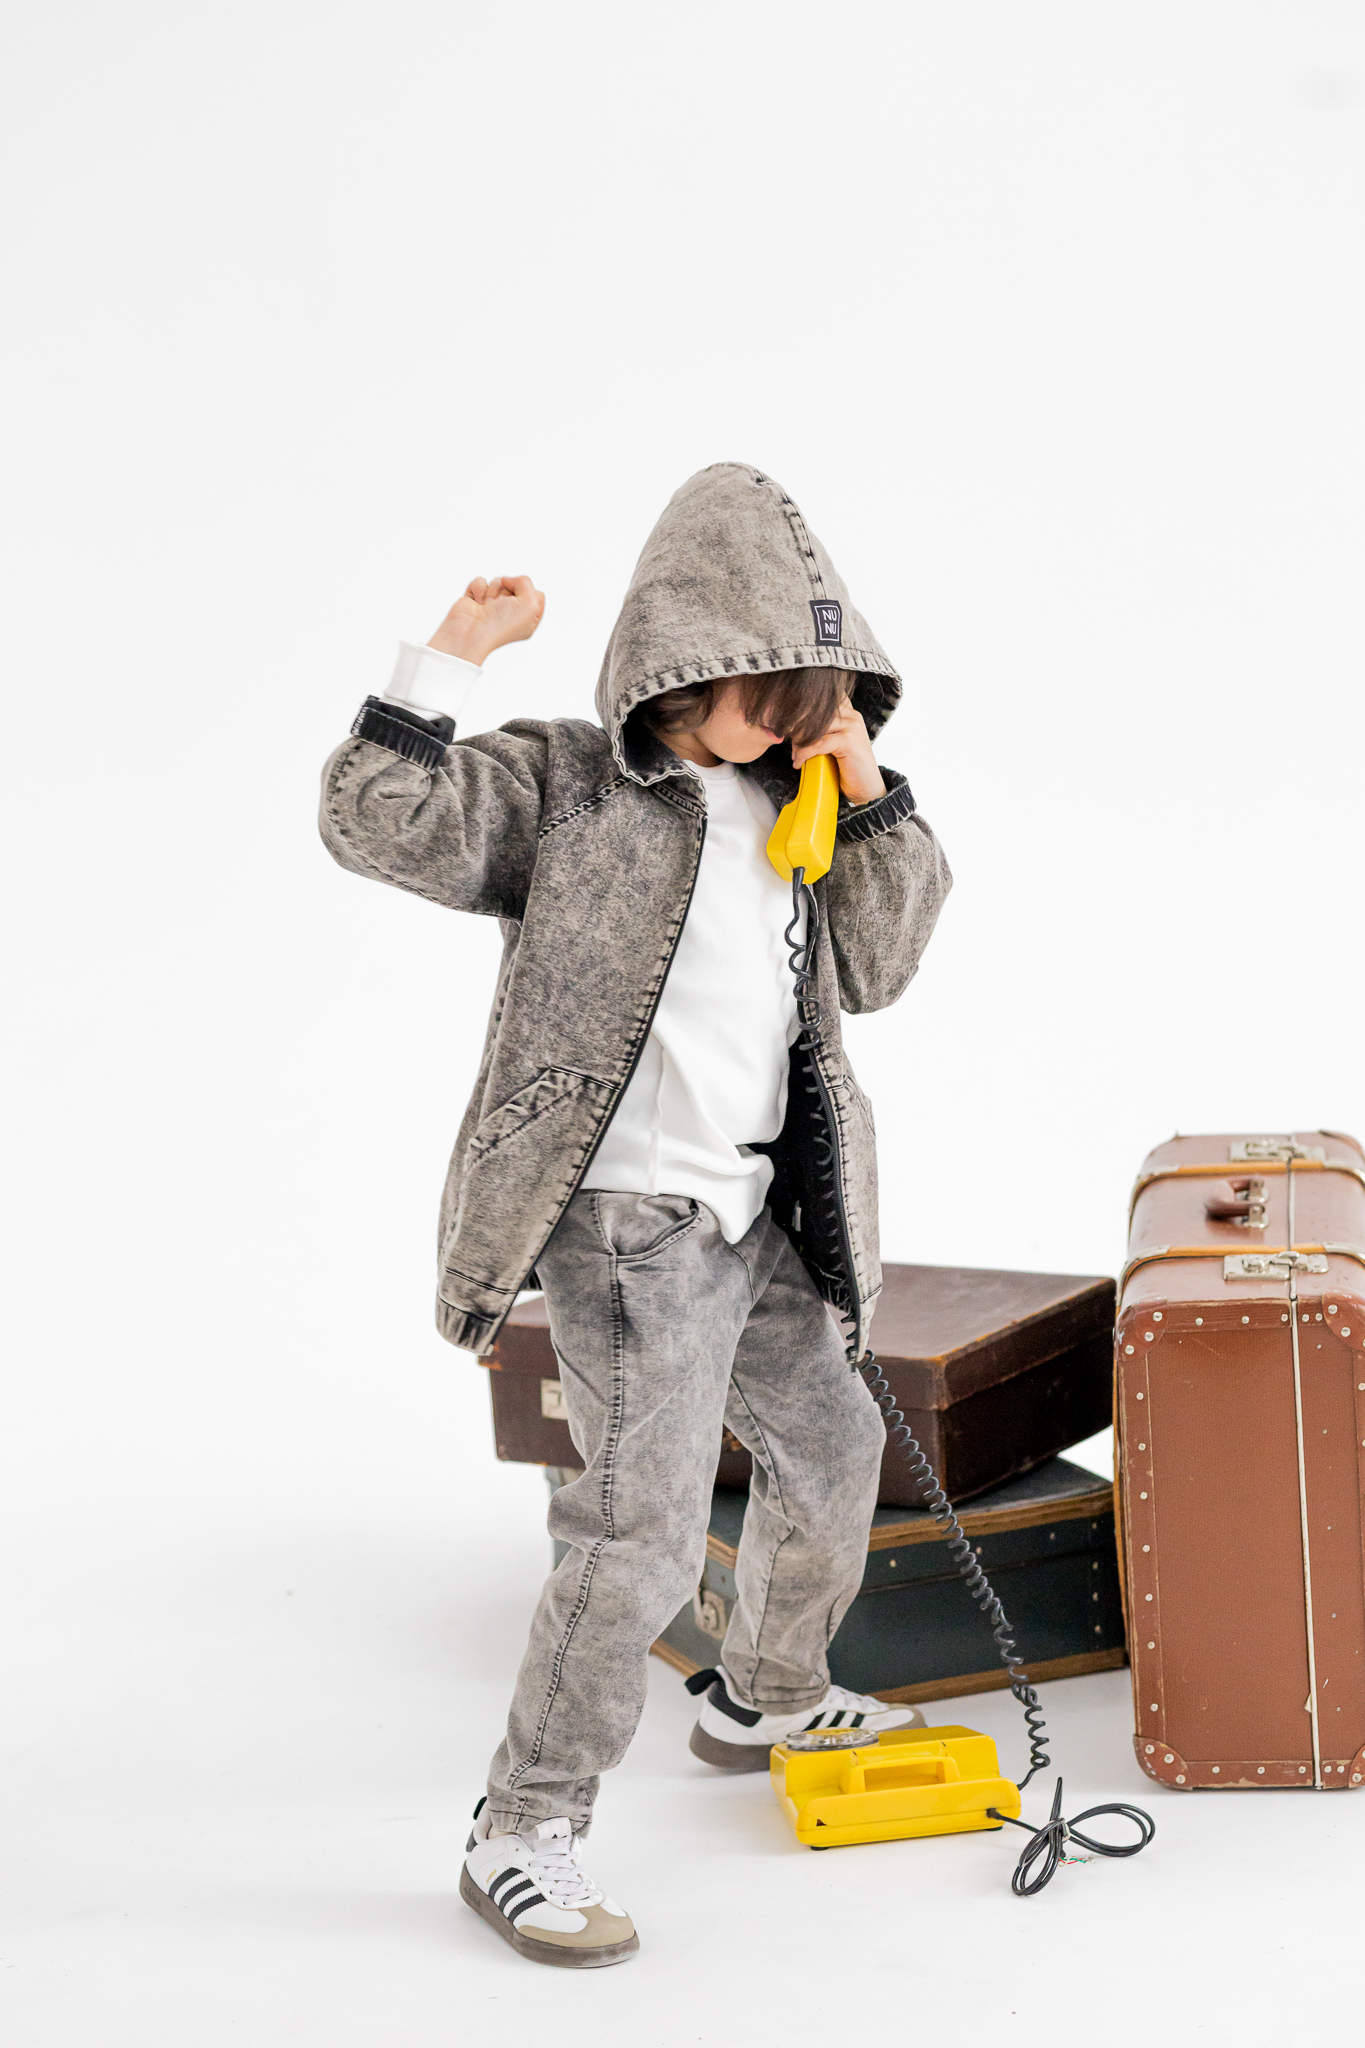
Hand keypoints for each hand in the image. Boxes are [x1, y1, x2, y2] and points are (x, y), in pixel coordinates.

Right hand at [427, 575, 545, 666]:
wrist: (472, 632)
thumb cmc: (501, 625)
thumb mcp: (530, 604)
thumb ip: (527, 583)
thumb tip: (505, 579)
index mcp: (528, 619)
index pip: (537, 595)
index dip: (529, 595)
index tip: (520, 605)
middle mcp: (512, 612)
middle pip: (517, 585)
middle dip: (508, 592)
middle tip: (501, 606)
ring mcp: (493, 605)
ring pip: (498, 581)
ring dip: (493, 591)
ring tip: (488, 606)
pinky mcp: (477, 599)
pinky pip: (481, 581)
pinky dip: (479, 589)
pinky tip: (477, 603)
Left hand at [791, 699, 885, 806]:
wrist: (867, 788)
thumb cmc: (849, 767)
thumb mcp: (834, 742)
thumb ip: (822, 730)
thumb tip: (793, 725)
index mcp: (848, 712)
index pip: (822, 699)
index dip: (802, 710)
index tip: (788, 724)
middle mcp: (851, 715)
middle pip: (815, 711)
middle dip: (797, 726)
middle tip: (789, 742)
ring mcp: (851, 727)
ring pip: (814, 726)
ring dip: (799, 740)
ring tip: (795, 753)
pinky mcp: (848, 742)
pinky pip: (818, 743)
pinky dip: (804, 753)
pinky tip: (799, 762)